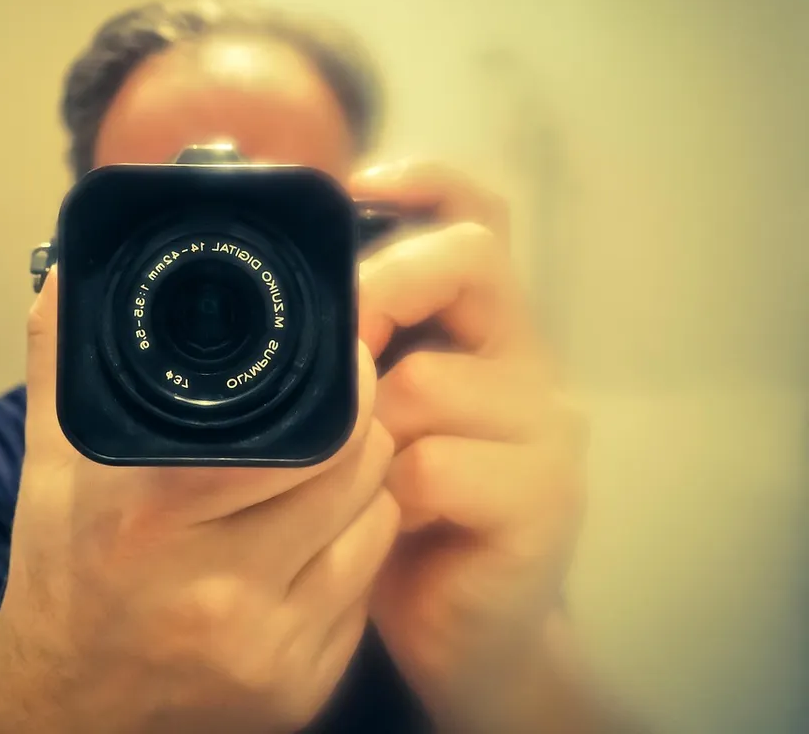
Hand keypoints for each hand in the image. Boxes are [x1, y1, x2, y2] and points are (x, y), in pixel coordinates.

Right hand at [0, 268, 399, 733]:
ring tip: (316, 476)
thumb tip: (67, 268)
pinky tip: (307, 543)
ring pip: (378, 526)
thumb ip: (63, 354)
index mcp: (154, 518)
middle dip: (358, 428)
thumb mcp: (49, 462)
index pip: (309, 433)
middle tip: (333, 413)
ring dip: (364, 489)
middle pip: (356, 472)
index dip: (341, 386)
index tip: (341, 361)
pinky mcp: (300, 691)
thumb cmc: (63, 575)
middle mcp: (215, 592)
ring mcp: (266, 650)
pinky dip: (354, 554)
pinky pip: (366, 592)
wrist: (63, 709)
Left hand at [348, 161, 588, 730]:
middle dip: (381, 291)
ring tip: (357, 478)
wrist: (463, 630)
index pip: (477, 219)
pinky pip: (431, 468)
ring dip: (364, 430)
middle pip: (470, 261)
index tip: (356, 183)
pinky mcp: (543, 500)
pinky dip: (386, 495)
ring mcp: (544, 430)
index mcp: (482, 330)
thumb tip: (269, 302)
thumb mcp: (370, 417)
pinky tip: (388, 524)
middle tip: (336, 347)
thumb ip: (351, 353)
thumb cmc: (399, 510)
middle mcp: (526, 362)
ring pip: (424, 380)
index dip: (425, 182)